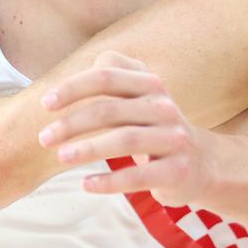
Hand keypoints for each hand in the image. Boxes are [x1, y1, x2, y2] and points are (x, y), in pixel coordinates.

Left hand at [38, 51, 216, 205]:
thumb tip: (91, 62)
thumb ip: (116, 72)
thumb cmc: (156, 127)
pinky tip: (86, 184)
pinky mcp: (177, 171)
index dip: (73, 88)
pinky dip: (110, 181)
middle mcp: (164, 108)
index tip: (46, 104)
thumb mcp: (141, 95)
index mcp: (151, 85)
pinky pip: (139, 176)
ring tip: (61, 157)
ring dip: (88, 149)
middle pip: (110, 110)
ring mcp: (173, 140)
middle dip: (72, 124)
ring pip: (125, 141)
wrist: (203, 163)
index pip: (106, 77)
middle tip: (44, 138)